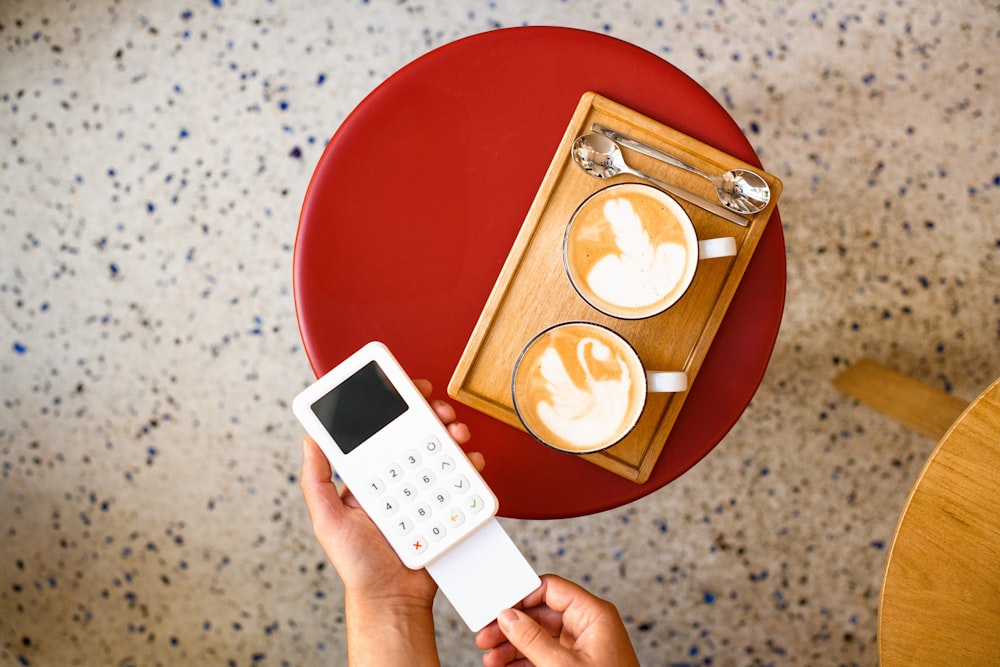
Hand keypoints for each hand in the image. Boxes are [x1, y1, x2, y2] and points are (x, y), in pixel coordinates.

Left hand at [300, 379, 479, 665]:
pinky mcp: (447, 506)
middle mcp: (397, 477)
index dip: (394, 404)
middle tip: (438, 409)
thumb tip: (310, 440)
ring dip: (453, 434)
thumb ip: (316, 481)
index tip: (406, 387)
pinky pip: (461, 481)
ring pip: (442, 451)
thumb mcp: (327, 522)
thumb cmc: (357, 565)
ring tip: (456, 433)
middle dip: (431, 413)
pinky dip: (470, 467)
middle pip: (417, 433)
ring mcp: (423, 490)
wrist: (392, 599)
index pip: (381, 429)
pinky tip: (469, 462)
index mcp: (369, 475)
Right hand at [476, 574, 638, 666]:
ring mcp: (583, 647)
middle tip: (487, 636)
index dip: (522, 596)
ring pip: (540, 637)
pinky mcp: (577, 665)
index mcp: (594, 615)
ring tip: (492, 658)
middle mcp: (590, 627)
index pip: (551, 589)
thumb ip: (532, 639)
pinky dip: (524, 661)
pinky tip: (505, 666)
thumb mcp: (561, 665)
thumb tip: (509, 617)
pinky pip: (545, 654)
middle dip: (512, 627)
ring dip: (513, 647)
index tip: (499, 608)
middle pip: (541, 614)